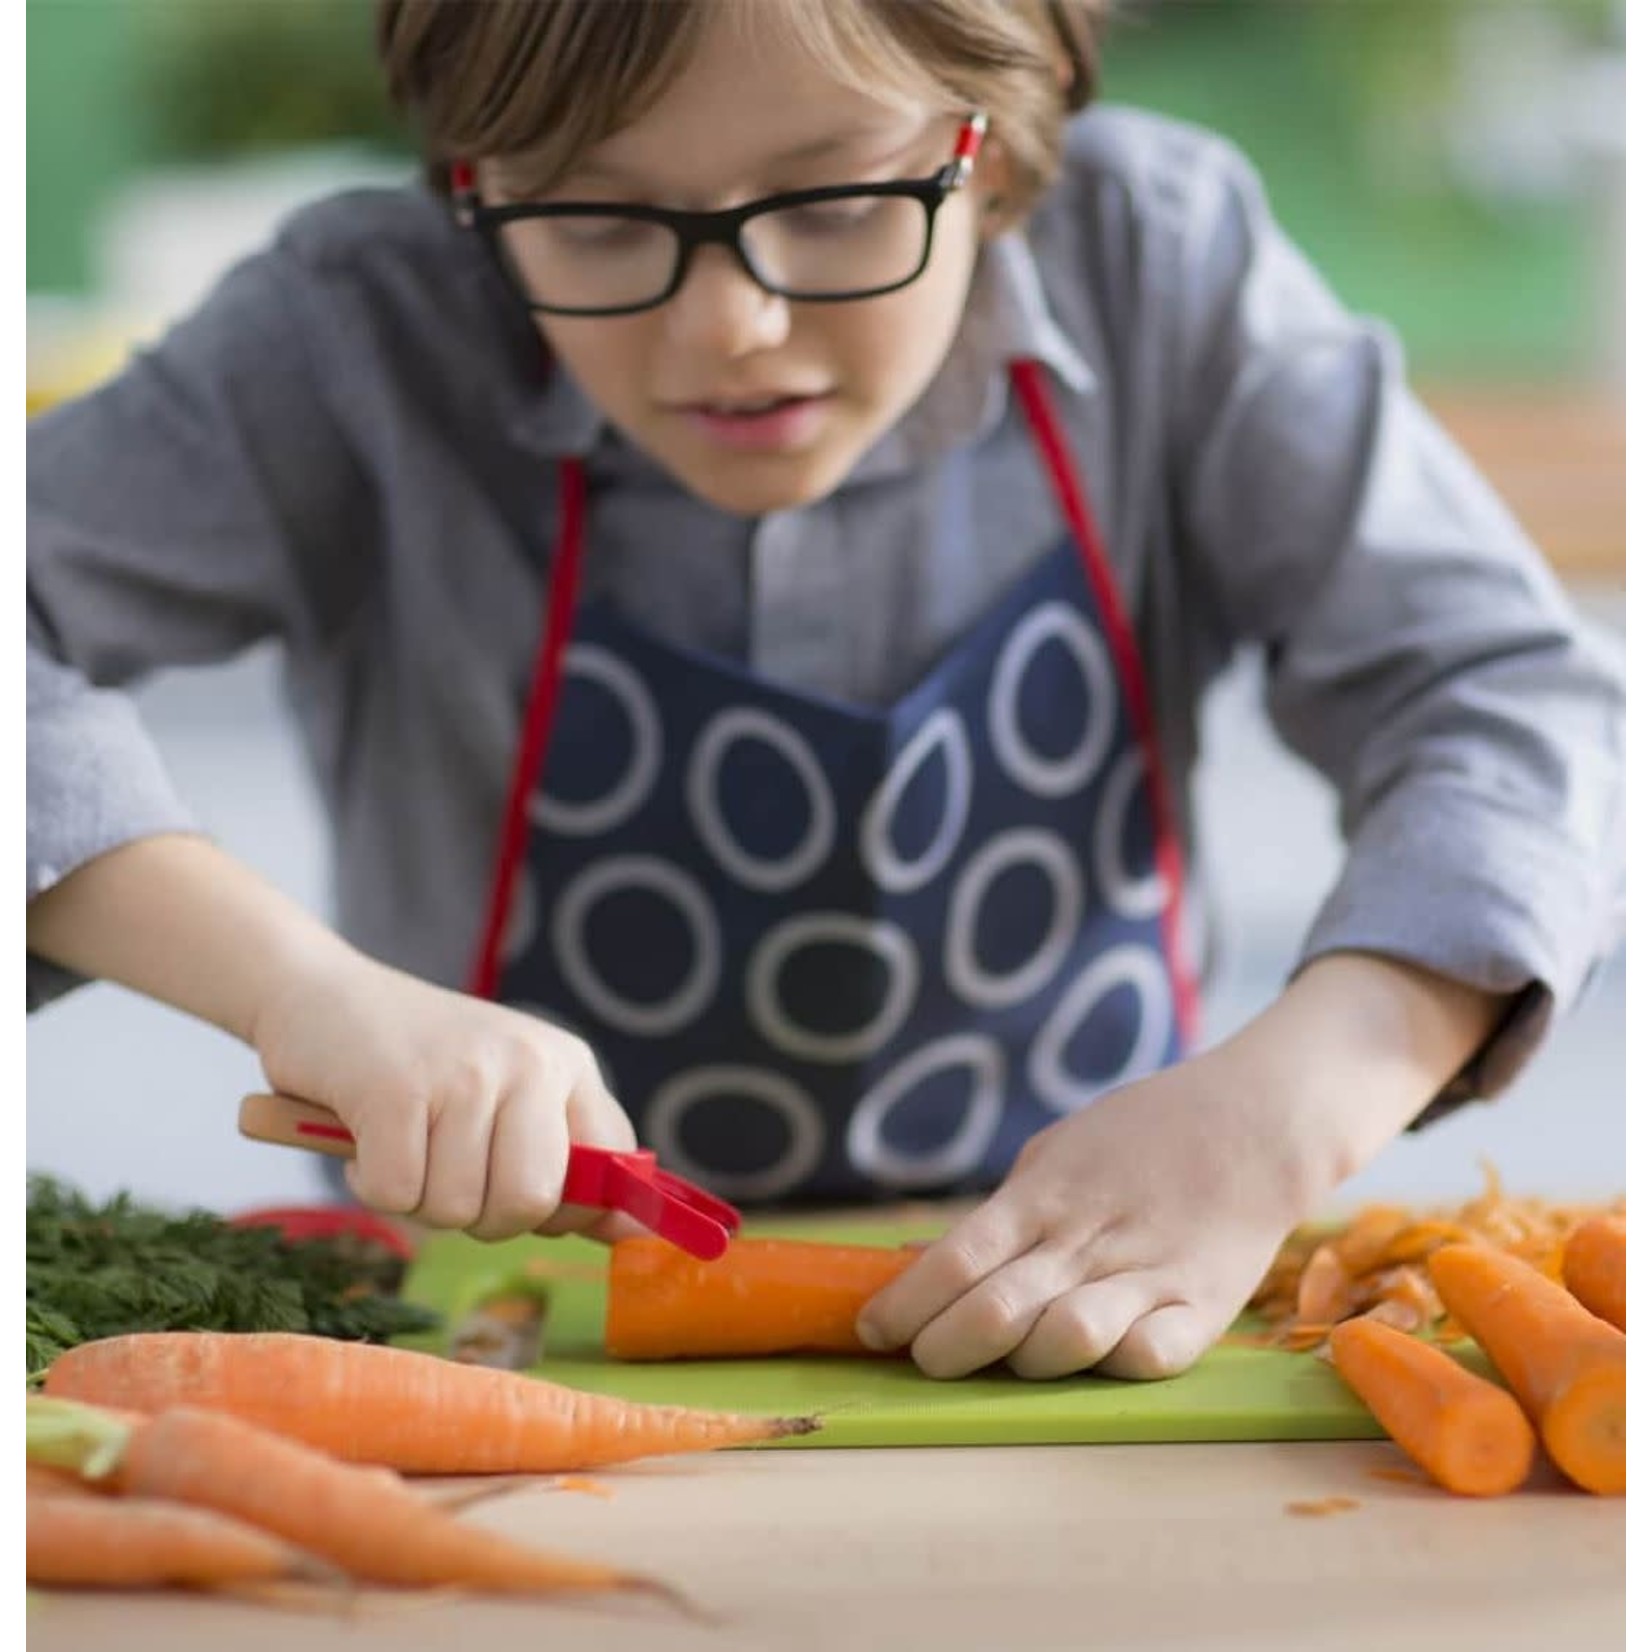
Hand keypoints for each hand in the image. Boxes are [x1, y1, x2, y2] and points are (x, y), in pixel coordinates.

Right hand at [251, 952, 637, 1241]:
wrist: (321, 994)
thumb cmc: (422, 1062)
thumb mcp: (511, 1093)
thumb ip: (572, 1160)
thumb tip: (632, 1234)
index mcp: (567, 1065)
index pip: (612, 1166)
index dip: (566, 1208)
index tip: (516, 1194)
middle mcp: (528, 1062)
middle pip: (531, 1202)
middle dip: (484, 1216)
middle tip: (448, 1171)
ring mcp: (464, 1073)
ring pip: (457, 1209)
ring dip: (418, 1198)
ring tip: (404, 1140)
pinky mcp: (395, 1090)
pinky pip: (396, 1196)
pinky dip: (371, 1185)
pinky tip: (368, 1137)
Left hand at [854, 1051, 1319, 1380]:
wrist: (1252, 1122)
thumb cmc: (1137, 1137)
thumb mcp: (1055, 1155)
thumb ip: (1002, 1213)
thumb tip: (927, 1265)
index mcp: (1043, 1195)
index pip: (955, 1258)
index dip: (906, 1303)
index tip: (875, 1330)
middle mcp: (1087, 1238)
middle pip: (997, 1307)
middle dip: (943, 1347)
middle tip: (924, 1357)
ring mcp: (1147, 1274)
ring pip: (1066, 1339)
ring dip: (1024, 1362)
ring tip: (1009, 1360)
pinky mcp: (1203, 1307)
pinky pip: (1149, 1356)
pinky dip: (1111, 1367)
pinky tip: (1093, 1362)